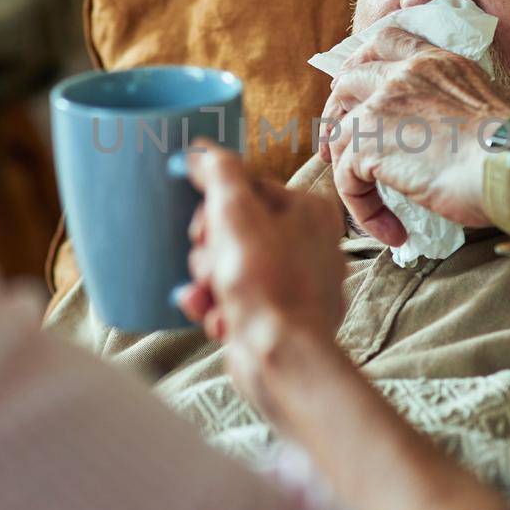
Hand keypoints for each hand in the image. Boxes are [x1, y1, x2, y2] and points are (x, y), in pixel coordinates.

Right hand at [176, 143, 348, 418]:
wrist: (283, 359)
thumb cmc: (268, 285)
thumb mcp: (236, 214)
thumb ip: (219, 173)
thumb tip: (201, 150)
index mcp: (307, 209)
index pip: (245, 187)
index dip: (214, 208)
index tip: (202, 226)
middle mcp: (306, 242)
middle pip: (232, 227)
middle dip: (207, 251)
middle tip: (210, 266)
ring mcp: (292, 280)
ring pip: (226, 264)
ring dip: (207, 281)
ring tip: (212, 297)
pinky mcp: (275, 314)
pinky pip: (232, 299)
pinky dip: (217, 309)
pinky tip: (216, 320)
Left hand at [319, 28, 509, 245]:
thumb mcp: (482, 107)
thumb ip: (451, 106)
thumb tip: (437, 137)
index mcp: (436, 62)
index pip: (387, 42)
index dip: (362, 64)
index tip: (355, 93)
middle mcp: (406, 74)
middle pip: (350, 80)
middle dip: (337, 113)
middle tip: (337, 151)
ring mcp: (383, 104)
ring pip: (341, 133)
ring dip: (349, 172)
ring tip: (371, 207)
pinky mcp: (369, 141)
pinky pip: (346, 176)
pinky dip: (362, 207)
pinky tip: (393, 230)